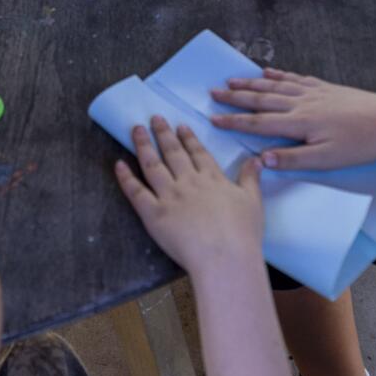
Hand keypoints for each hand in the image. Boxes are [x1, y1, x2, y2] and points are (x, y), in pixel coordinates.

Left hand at [114, 119, 263, 278]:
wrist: (224, 257)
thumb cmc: (242, 233)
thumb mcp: (253, 201)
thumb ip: (250, 179)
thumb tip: (257, 160)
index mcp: (212, 178)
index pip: (198, 153)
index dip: (188, 138)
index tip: (180, 126)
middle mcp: (188, 182)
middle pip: (173, 153)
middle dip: (163, 134)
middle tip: (155, 118)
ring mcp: (169, 196)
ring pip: (152, 165)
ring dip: (144, 145)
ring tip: (136, 130)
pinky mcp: (153, 214)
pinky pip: (136, 192)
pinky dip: (126, 177)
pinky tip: (119, 164)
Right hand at [210, 70, 375, 170]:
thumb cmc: (360, 144)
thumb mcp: (327, 159)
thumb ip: (293, 158)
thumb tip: (262, 158)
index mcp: (299, 123)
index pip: (258, 123)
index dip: (233, 121)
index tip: (212, 119)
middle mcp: (301, 103)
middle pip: (261, 99)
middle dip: (235, 97)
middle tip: (212, 93)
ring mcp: (313, 93)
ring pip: (275, 86)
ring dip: (251, 84)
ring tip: (231, 81)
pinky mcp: (325, 88)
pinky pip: (295, 78)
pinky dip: (278, 75)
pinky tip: (268, 72)